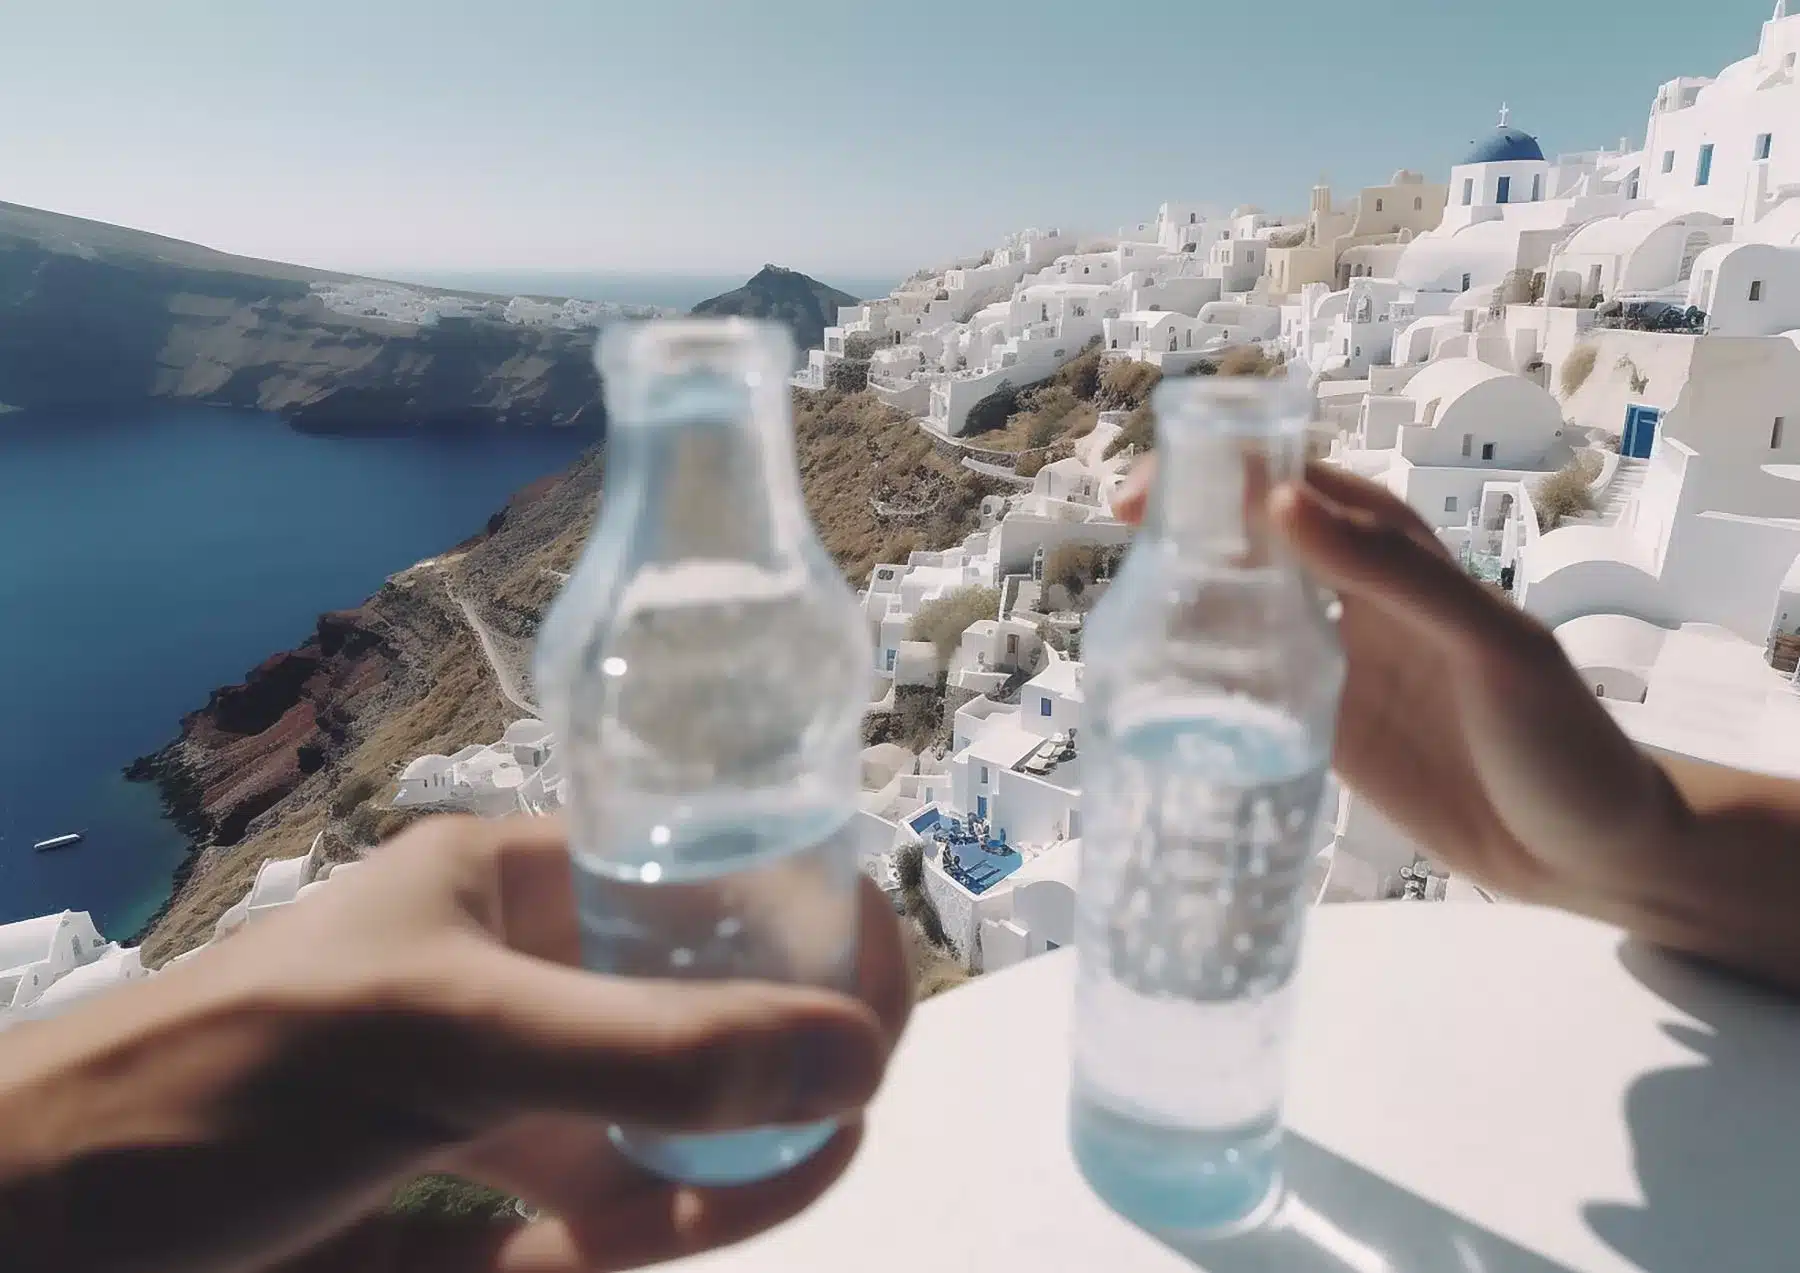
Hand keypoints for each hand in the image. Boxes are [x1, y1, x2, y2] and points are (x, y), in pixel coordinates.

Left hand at [0, 815, 909, 1272]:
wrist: (32, 1241)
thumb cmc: (220, 1084)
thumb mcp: (446, 1037)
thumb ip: (649, 1049)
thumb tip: (853, 1054)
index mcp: (510, 883)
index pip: (702, 881)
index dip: (807, 931)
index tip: (880, 1007)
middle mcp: (522, 978)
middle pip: (702, 1011)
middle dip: (786, 1061)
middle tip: (850, 1112)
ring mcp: (501, 1096)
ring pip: (664, 1127)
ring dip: (732, 1165)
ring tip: (776, 1187)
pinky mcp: (473, 1208)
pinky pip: (599, 1219)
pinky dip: (649, 1234)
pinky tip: (654, 1236)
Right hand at [1113, 457, 1688, 919]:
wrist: (1590, 856)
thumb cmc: (1559, 741)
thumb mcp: (1491, 647)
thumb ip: (1393, 575)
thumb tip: (1281, 502)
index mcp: (1407, 565)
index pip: (1310, 490)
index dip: (1237, 471)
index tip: (1165, 476)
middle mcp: (1365, 607)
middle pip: (1266, 544)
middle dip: (1196, 524)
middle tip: (1122, 530)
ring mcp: (1343, 673)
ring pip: (1251, 614)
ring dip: (1193, 599)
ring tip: (1121, 603)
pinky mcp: (1328, 737)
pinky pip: (1255, 693)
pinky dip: (1208, 682)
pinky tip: (1159, 688)